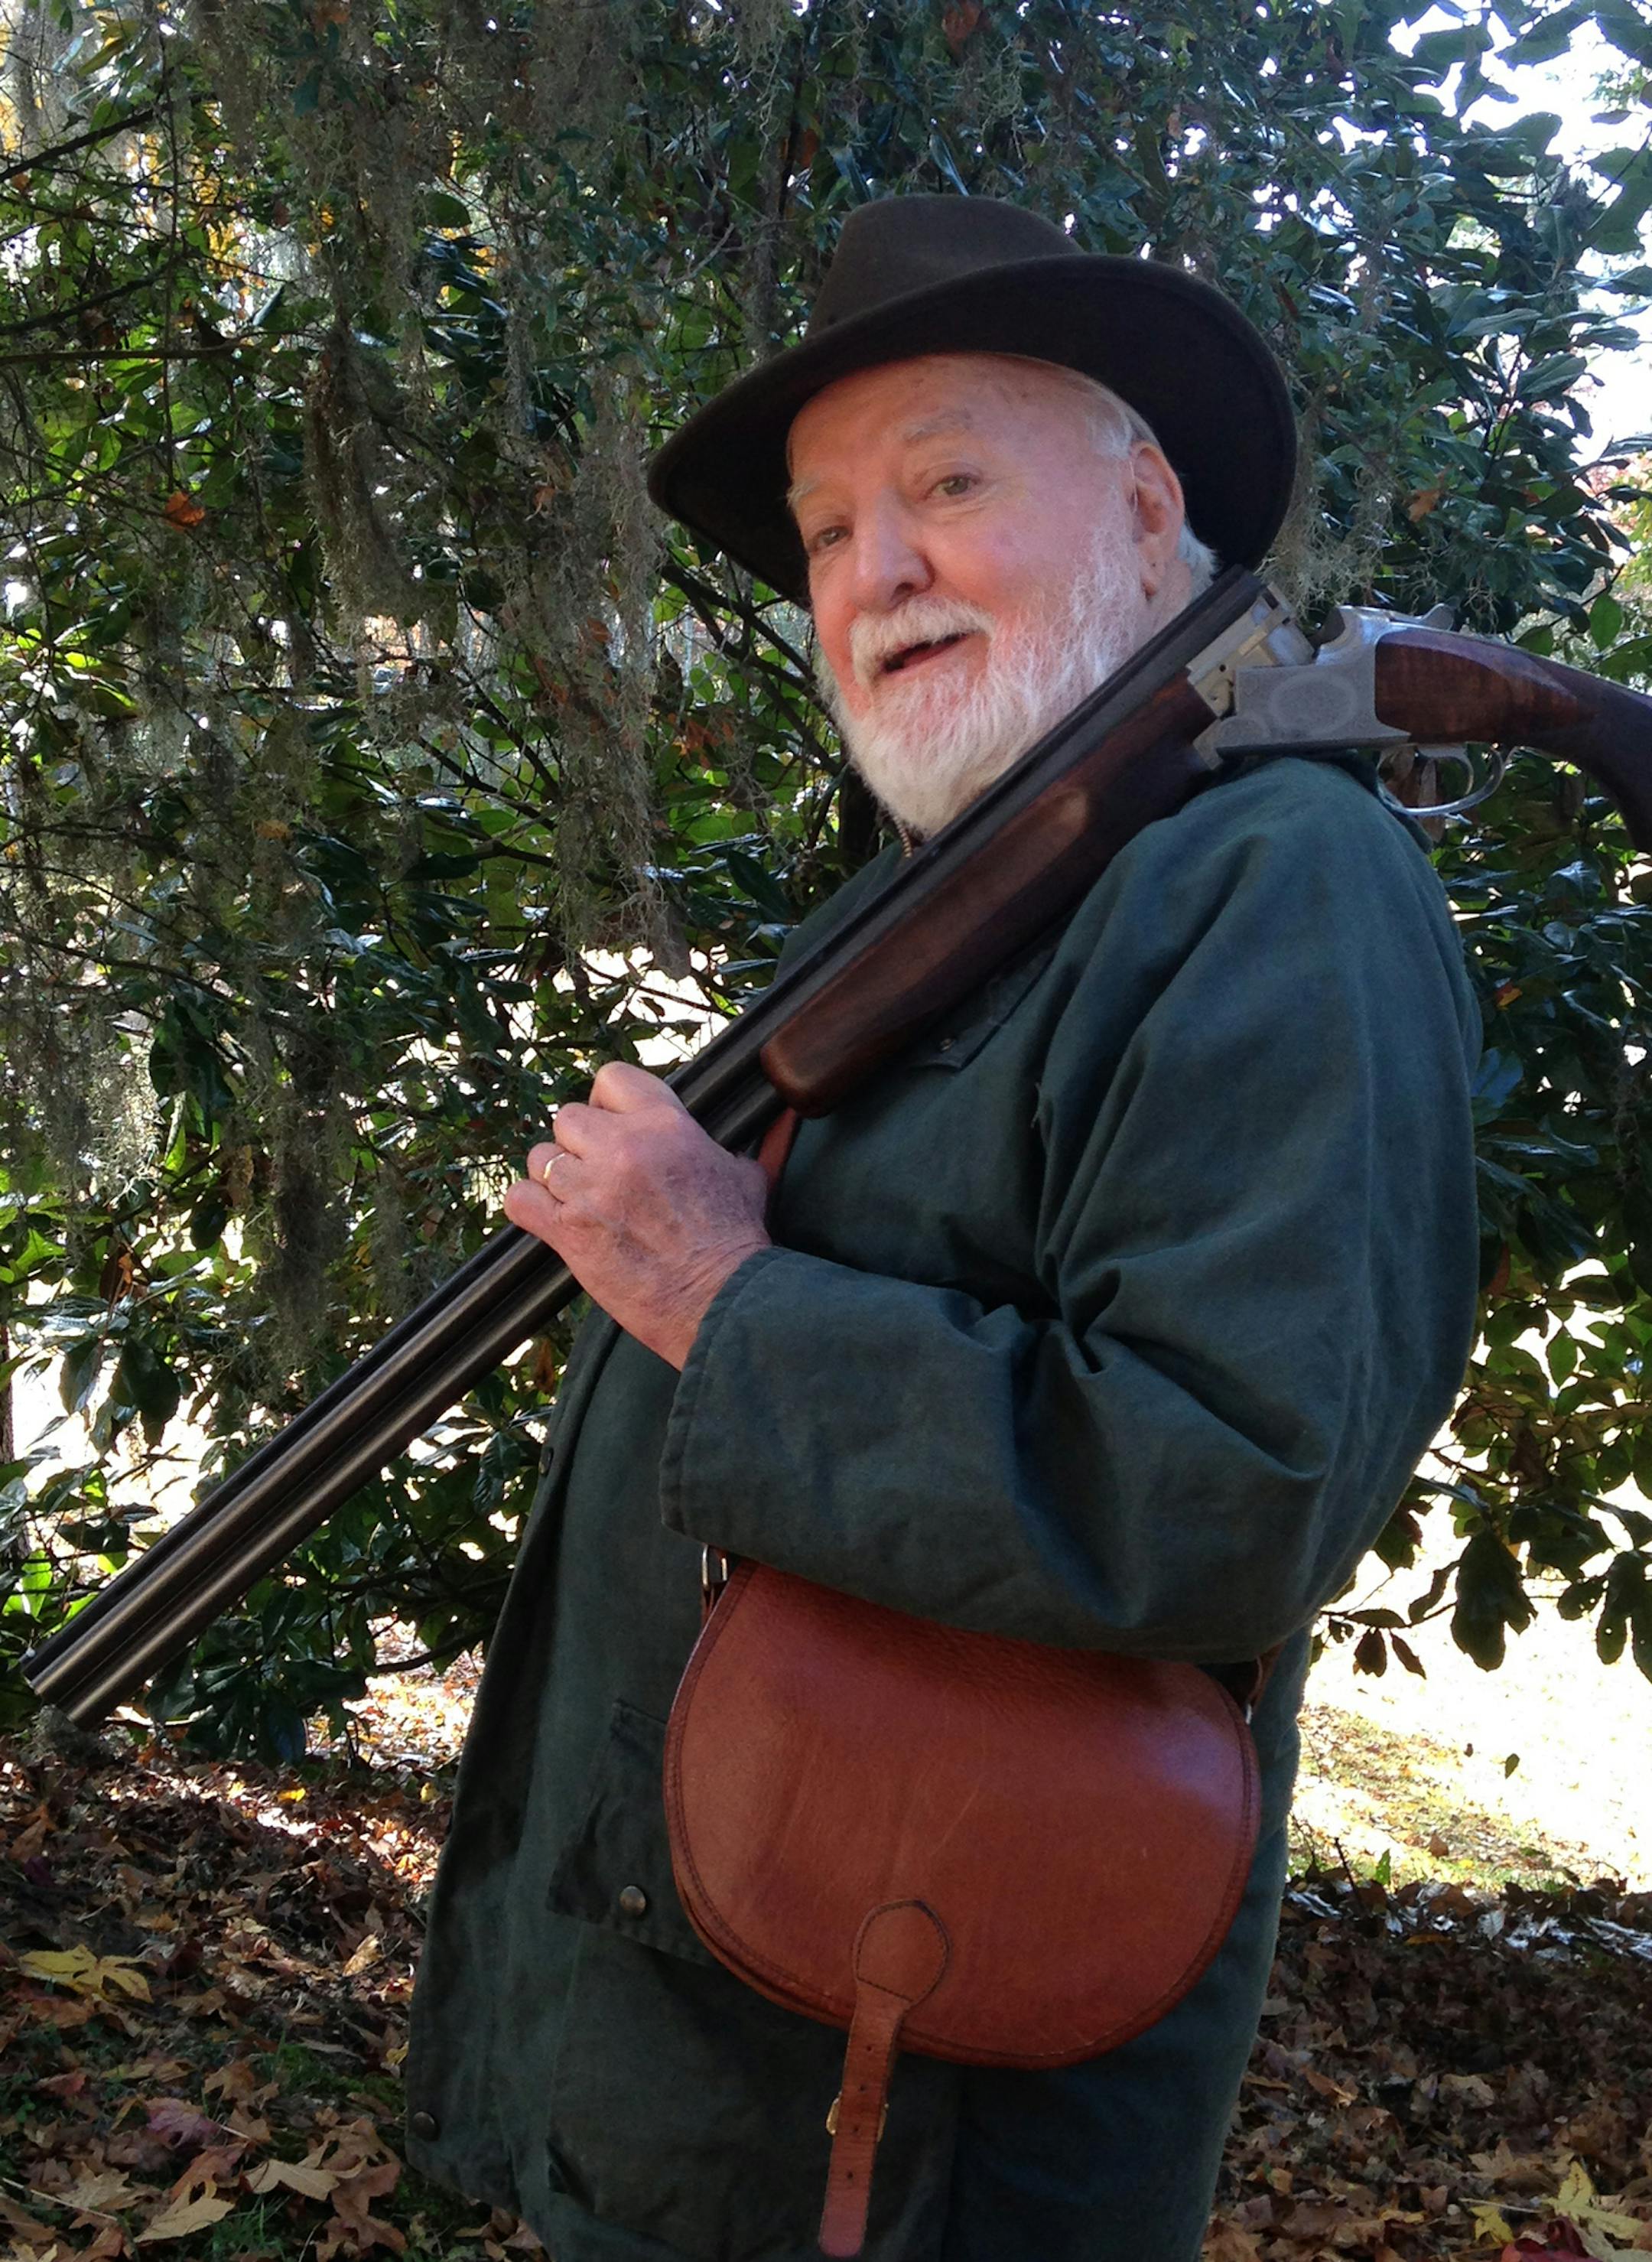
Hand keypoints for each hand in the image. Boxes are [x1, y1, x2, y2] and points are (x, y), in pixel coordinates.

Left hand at [503, 1061, 771, 1369]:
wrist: (720, 1300)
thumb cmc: (737, 1242)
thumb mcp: (751, 1178)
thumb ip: (759, 1141)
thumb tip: (789, 1117)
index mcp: (666, 1126)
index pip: (610, 1078)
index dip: (605, 1101)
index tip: (611, 1124)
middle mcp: (624, 1148)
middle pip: (568, 1118)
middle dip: (579, 1144)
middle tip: (598, 1172)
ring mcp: (592, 1189)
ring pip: (542, 1159)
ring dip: (556, 1178)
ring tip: (581, 1201)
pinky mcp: (568, 1231)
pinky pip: (519, 1200)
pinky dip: (530, 1209)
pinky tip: (552, 1220)